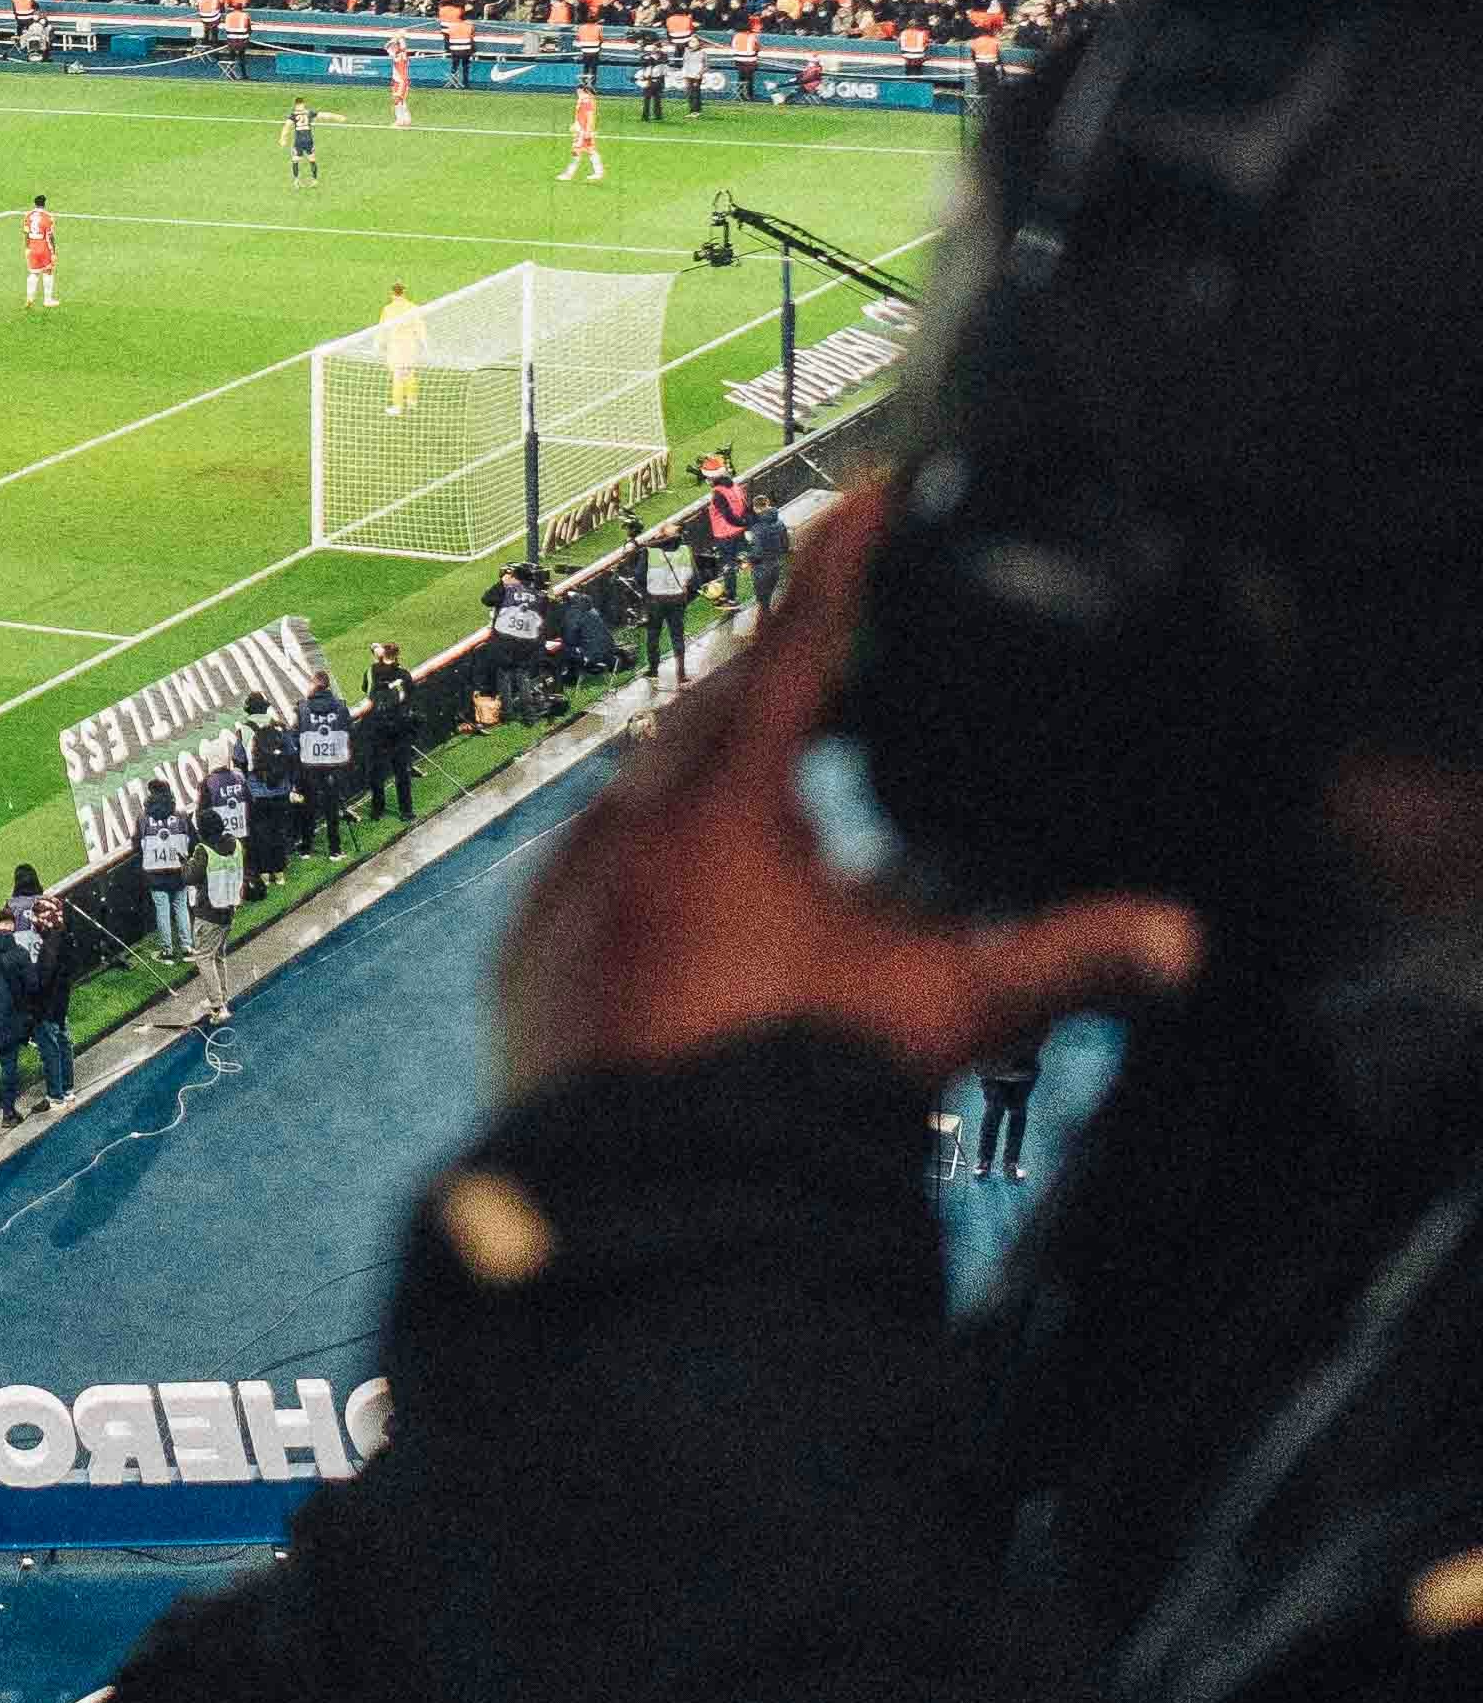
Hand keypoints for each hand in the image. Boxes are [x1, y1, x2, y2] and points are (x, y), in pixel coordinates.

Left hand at [491, 487, 1203, 1104]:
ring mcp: (564, 889)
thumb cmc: (789, 1095)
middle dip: (782, 683)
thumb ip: (1060, 963)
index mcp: (724, 807)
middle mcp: (628, 825)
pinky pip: (589, 873)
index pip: (800, 649)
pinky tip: (689, 899)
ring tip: (779, 795)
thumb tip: (1176, 941)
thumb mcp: (940, 1012)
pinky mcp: (526, 958)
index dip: (842, 566)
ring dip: (712, 781)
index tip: (868, 492)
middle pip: (713, 714)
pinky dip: (647, 863)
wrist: (648, 1210)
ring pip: (641, 792)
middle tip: (843, 668)